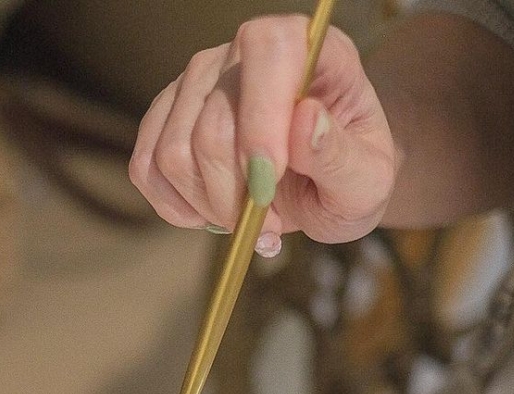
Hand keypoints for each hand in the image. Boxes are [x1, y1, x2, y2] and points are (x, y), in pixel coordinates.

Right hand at [128, 16, 397, 252]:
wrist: (323, 184)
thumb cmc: (348, 175)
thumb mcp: (367, 181)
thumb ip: (340, 155)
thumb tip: (304, 123)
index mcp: (307, 49)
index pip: (268, 50)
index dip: (261, 118)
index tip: (270, 181)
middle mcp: (243, 53)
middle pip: (211, 126)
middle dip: (235, 196)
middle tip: (269, 224)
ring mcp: (197, 83)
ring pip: (173, 154)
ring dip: (208, 206)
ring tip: (246, 217)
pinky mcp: (165, 118)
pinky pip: (146, 167)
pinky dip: (175, 207)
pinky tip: (209, 213)